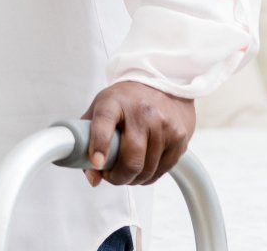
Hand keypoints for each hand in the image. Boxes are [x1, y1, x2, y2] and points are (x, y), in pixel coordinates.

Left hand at [81, 81, 195, 185]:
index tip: (97, 163)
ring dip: (133, 179)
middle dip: (117, 177)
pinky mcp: (179, 137)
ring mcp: (163, 124)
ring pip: (146, 170)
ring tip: (126, 170)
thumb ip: (87, 141)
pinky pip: (161, 171)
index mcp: (114, 102)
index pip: (105, 122)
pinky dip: (148, 177)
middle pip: (131, 159)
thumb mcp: (100, 109)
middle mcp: (141, 112)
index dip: (100, 144)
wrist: (163, 87)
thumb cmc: (126, 102)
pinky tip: (143, 166)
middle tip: (110, 176)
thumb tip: (94, 178)